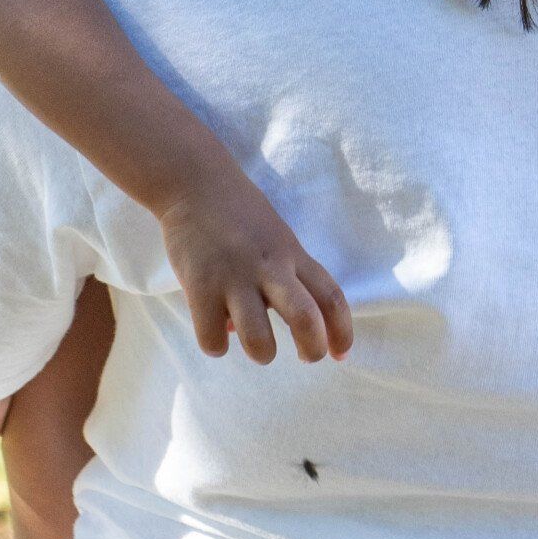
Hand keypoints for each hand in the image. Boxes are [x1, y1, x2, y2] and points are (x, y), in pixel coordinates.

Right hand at [156, 164, 353, 364]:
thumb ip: (283, 275)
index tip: (340, 355)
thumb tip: (284, 321)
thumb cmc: (239, 212)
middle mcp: (268, 267)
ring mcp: (233, 278)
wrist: (194, 181)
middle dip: (313, 350)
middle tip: (307, 357)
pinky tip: (215, 330)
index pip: (332, 298)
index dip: (343, 333)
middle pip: (305, 320)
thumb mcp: (276, 237)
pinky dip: (216, 344)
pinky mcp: (200, 287)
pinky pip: (213, 338)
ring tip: (258, 346)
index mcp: (292, 254)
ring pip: (259, 341)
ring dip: (263, 353)